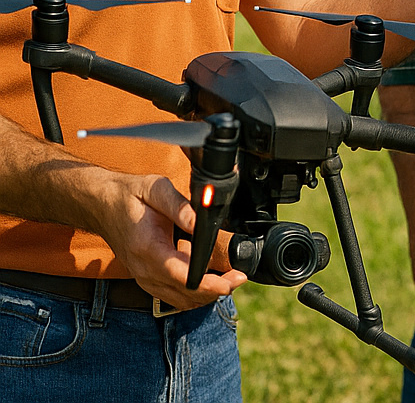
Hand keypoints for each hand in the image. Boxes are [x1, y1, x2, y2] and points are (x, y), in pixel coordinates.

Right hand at [94, 173, 245, 311]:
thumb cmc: (128, 196)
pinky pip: (172, 296)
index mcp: (147, 248)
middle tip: (239, 277)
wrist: (101, 205)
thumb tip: (201, 220)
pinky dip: (193, 294)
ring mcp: (143, 278)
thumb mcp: (155, 189)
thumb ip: (180, 206)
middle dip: (216, 290)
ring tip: (230, 280)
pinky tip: (208, 282)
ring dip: (206, 295)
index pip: (180, 276)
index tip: (230, 281)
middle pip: (184, 293)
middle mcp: (143, 270)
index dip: (208, 283)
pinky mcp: (146, 279)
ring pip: (179, 300)